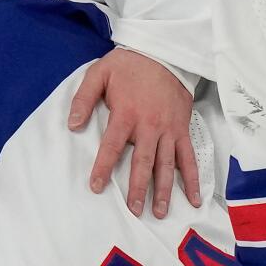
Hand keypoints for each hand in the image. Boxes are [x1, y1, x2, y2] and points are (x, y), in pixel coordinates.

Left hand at [67, 47, 200, 217]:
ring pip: (167, 165)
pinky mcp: (183, 129)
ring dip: (164, 190)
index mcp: (126, 114)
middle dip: (138, 188)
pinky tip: (193, 198)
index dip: (103, 168)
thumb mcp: (99, 74)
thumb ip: (83, 99)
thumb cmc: (128, 65)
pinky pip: (189, 157)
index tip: (96, 187)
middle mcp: (149, 125)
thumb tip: (72, 125)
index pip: (112, 146)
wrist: (163, 53)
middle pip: (143, 162)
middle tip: (134, 211)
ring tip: (159, 212)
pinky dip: (193, 178)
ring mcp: (169, 129)